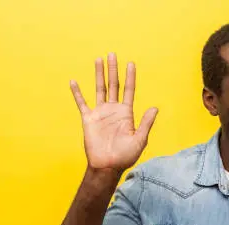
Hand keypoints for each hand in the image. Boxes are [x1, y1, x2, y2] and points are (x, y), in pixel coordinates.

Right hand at [70, 53, 157, 171]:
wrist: (107, 166)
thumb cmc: (125, 156)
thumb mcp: (140, 139)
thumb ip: (146, 123)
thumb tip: (155, 107)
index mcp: (126, 114)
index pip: (129, 91)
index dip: (130, 77)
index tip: (131, 64)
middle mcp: (113, 110)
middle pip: (114, 85)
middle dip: (114, 70)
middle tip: (113, 54)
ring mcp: (100, 113)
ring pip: (99, 89)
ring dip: (99, 74)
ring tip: (99, 60)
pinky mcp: (88, 119)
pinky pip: (82, 103)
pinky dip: (77, 93)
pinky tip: (74, 81)